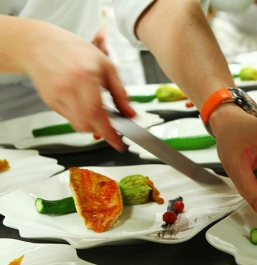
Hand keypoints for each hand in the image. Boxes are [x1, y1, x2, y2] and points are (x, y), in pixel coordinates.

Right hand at [23, 24, 134, 150]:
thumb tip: (130, 114)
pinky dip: (80, 117)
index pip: (96, 113)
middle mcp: (67, 88)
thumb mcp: (106, 66)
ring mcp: (56, 96)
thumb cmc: (76, 51)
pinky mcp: (50, 101)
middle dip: (102, 131)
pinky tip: (83, 104)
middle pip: (86, 124)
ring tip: (99, 114)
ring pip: (77, 124)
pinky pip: (69, 118)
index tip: (118, 143)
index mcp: (84, 77)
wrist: (41, 44)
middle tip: (112, 130)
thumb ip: (120, 93)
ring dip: (92, 125)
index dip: (108, 132)